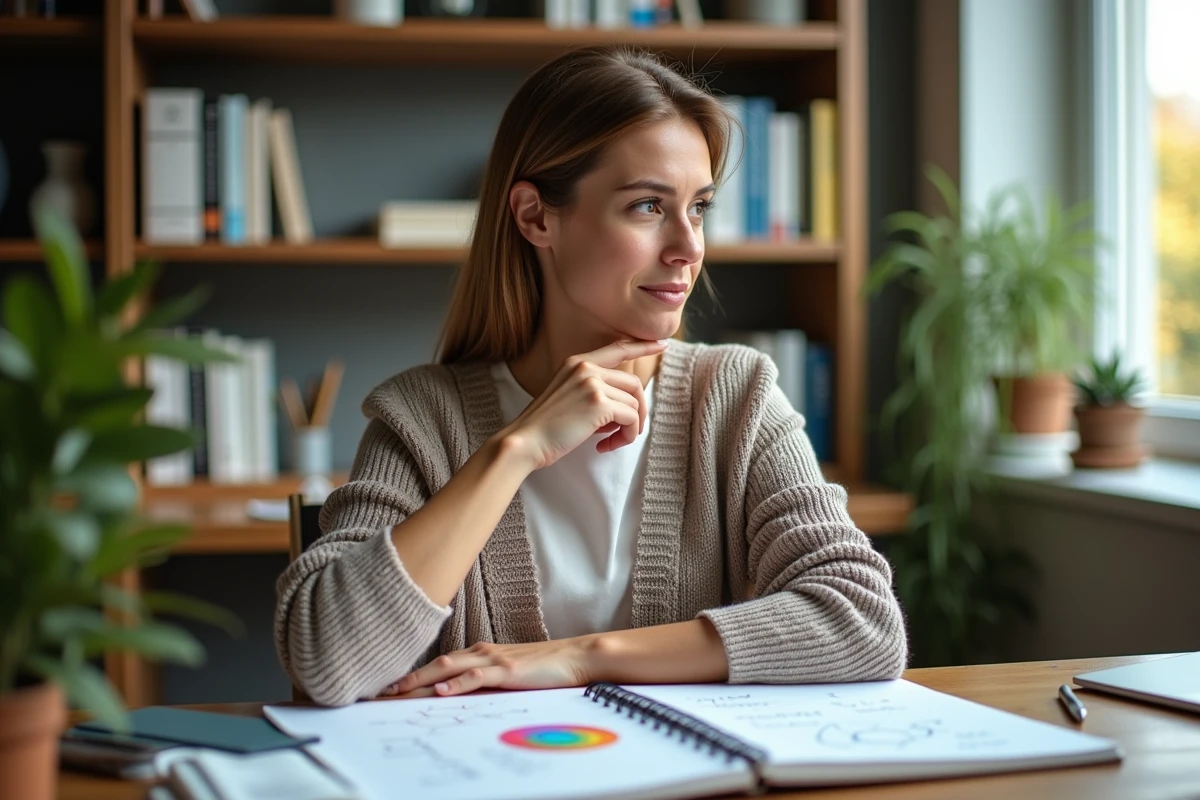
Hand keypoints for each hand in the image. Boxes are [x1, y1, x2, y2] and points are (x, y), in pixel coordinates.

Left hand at [380, 638, 596, 698]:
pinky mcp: (508, 670)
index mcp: (480, 654)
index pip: (439, 665)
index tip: (389, 689)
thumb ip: (483, 681)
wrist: (575, 657)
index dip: (413, 675)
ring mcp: (494, 660)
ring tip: (397, 691)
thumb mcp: (507, 675)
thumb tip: (457, 696)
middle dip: (407, 678)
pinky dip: (457, 684)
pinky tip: (441, 690)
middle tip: (380, 692)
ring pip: (450, 667)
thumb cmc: (543, 668)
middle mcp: (482, 653)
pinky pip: (478, 677)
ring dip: (421, 679)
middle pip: (436, 664)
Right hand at [501, 339, 666, 469]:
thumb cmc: (544, 427)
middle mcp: (586, 367)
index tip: (662, 344)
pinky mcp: (598, 403)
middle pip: (634, 384)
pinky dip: (625, 436)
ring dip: (629, 429)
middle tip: (626, 432)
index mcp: (576, 362)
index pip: (617, 348)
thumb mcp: (567, 397)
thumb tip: (625, 407)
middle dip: (637, 412)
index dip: (642, 346)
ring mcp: (592, 383)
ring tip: (611, 442)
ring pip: (635, 404)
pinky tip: (606, 446)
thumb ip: (593, 391)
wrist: (524, 441)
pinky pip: (631, 419)